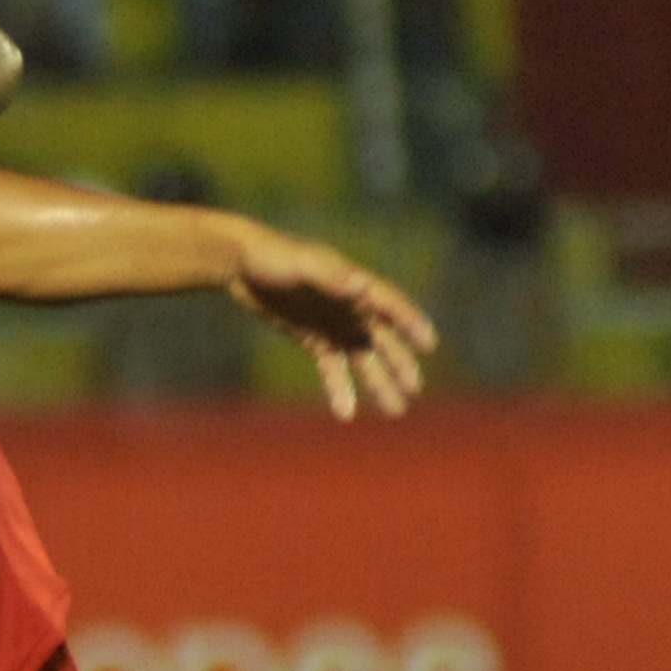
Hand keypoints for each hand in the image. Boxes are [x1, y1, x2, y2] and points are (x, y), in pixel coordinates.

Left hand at [223, 221, 439, 419]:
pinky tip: (346, 414)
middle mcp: (350, 306)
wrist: (241, 262)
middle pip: (382, 339)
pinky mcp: (313, 338)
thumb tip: (363, 287)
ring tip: (395, 410)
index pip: (391, 305)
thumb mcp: (302, 265)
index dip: (411, 322)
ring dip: (378, 383)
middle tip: (415, 389)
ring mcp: (333, 324)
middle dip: (399, 363)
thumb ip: (332, 277)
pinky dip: (340, 389)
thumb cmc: (274, 256)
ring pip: (362, 359)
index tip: (429, 344)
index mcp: (354, 284)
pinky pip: (333, 368)